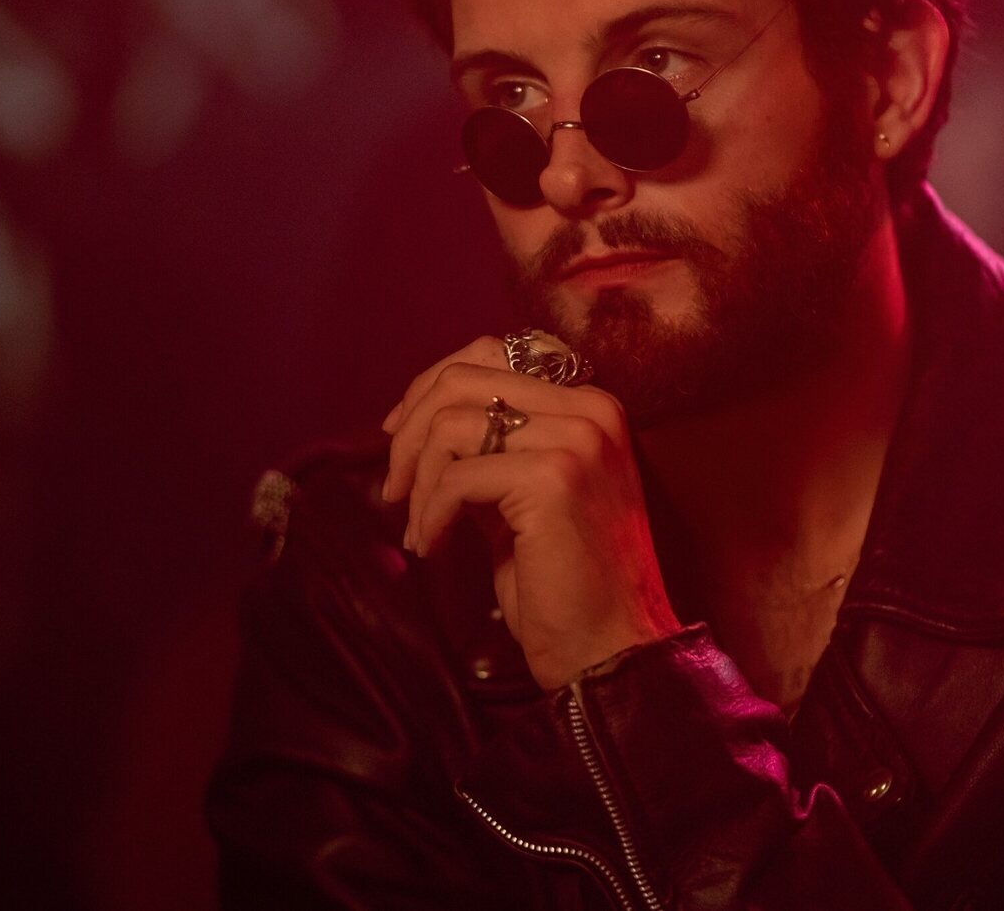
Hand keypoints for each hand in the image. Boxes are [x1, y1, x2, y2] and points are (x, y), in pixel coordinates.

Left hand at [380, 337, 682, 689]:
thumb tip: (418, 426)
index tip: (397, 434)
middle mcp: (591, 410)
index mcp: (591, 405)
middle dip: (410, 429)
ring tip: (417, 526)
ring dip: (417, 480)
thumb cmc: (564, 582)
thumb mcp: (524, 496)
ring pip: (452, 424)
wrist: (611, 649)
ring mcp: (576, 440)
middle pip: (465, 378)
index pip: (491, 353)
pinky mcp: (552, 479)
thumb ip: (489, 450)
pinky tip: (432, 546)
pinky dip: (430, 512)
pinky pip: (457, 477)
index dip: (430, 386)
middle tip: (392, 486)